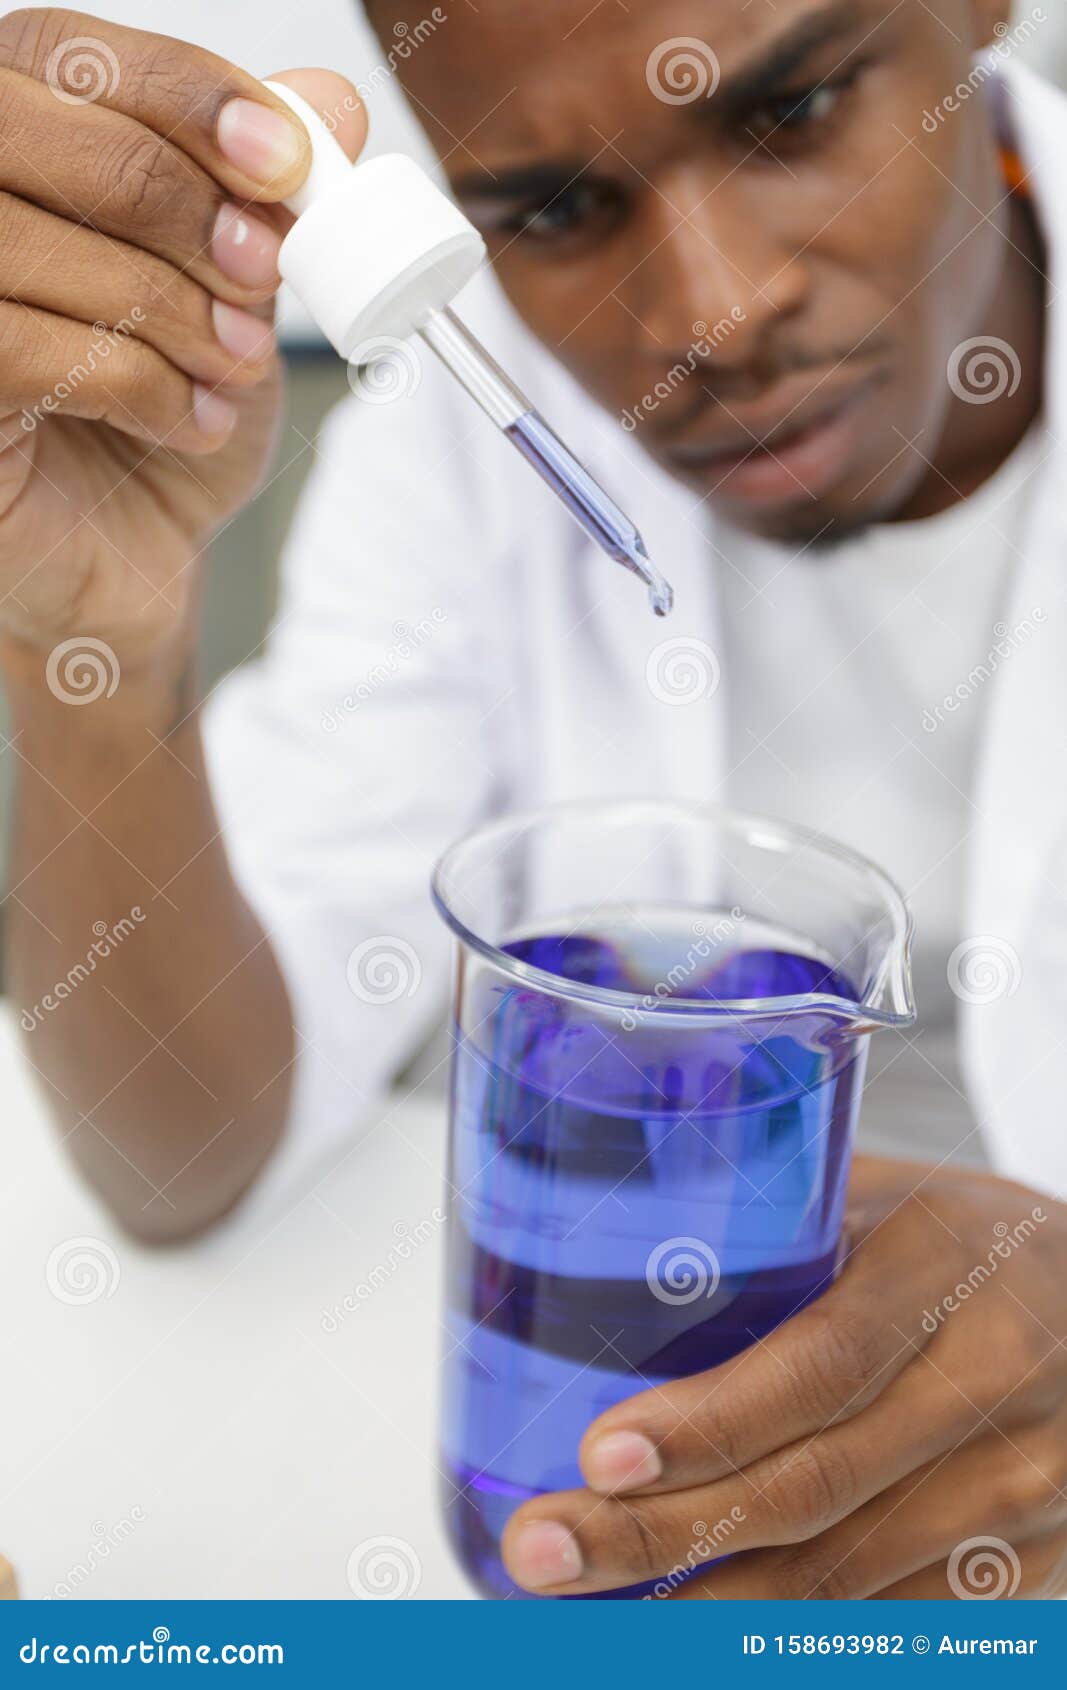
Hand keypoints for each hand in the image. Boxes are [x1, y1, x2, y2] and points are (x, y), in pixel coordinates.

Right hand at [0, 9, 364, 670]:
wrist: (139, 552)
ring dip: (170, 308)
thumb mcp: (242, 293)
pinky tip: (192, 417)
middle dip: (181, 204)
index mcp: (22, 132)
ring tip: (235, 367)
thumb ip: (272, 192)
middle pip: (46, 131)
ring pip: (33, 241)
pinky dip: (137, 383)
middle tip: (263, 274)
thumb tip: (327, 103)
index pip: (78, 55)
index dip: (188, 96)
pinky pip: (22, 348)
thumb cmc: (171, 408)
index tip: (285, 162)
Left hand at [502, 1156, 1066, 1598]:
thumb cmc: (961, 1236)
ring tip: (588, 1602)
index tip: (602, 1456)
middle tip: (545, 1550)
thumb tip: (604, 1249)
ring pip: (847, 1576)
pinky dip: (786, 1632)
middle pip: (815, 1488)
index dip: (710, 1421)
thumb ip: (777, 1223)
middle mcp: (997, 1381)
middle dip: (662, 1534)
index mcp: (945, 1266)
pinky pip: (895, 1620)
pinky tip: (696, 1622)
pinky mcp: (1033, 1564)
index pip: (821, 1363)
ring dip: (707, 1606)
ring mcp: (1028, 1486)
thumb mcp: (885, 1195)